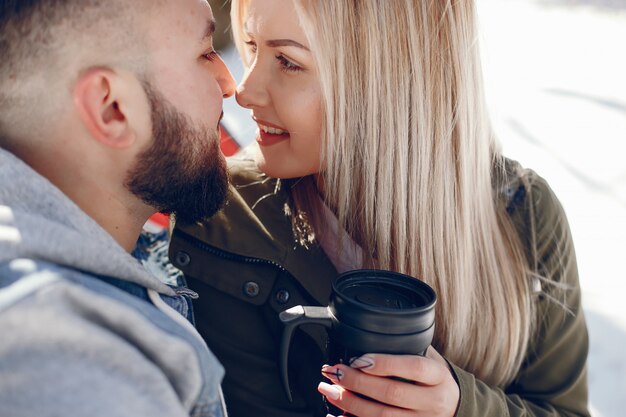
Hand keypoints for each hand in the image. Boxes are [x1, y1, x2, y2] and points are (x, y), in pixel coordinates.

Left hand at [318, 346, 459, 416]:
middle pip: (392, 393)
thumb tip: (365, 339)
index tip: (358, 359)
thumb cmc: (434, 379)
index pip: (413, 367)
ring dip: (350, 403)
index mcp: (438, 377)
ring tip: (329, 390)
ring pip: (382, 416)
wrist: (455, 407)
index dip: (384, 363)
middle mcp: (433, 402)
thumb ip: (406, 350)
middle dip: (357, 382)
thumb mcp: (430, 360)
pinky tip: (337, 415)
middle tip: (335, 371)